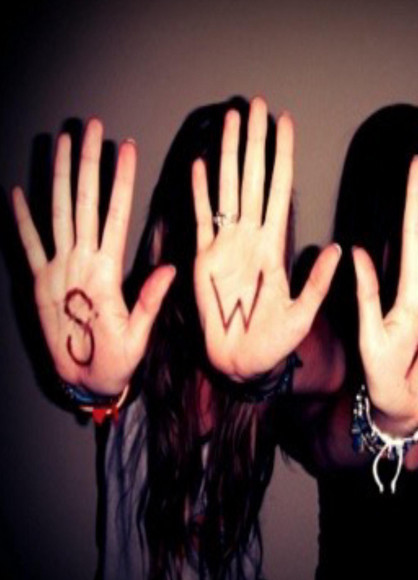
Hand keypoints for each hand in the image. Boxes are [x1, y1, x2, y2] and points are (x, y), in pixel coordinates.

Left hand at [12, 119, 174, 393]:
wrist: (80, 383)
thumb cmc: (115, 360)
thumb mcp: (140, 334)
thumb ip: (150, 299)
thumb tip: (171, 268)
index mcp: (106, 275)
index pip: (115, 216)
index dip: (120, 180)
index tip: (126, 149)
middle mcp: (77, 266)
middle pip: (82, 204)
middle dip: (88, 162)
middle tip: (91, 128)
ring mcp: (54, 272)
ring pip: (55, 215)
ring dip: (58, 175)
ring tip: (62, 142)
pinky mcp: (38, 283)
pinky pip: (27, 245)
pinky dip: (20, 219)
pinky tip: (14, 191)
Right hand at [192, 97, 340, 380]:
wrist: (242, 362)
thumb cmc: (274, 344)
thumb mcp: (303, 313)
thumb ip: (317, 282)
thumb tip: (337, 249)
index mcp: (274, 248)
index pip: (281, 192)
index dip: (282, 158)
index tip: (285, 125)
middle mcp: (250, 239)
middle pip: (253, 180)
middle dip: (254, 143)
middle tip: (255, 105)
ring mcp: (226, 246)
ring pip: (228, 190)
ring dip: (229, 156)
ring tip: (230, 121)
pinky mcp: (203, 259)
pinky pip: (201, 219)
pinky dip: (200, 192)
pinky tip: (201, 165)